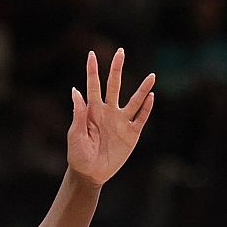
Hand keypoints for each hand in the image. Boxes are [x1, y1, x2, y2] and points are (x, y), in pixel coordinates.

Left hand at [67, 48, 155, 185]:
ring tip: (152, 76)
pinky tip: (151, 97)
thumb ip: (78, 114)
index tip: (91, 54)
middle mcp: (108, 112)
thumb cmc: (78, 155)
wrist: (90, 174)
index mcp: (92, 111)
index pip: (93, 86)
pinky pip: (141, 118)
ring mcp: (121, 122)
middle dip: (117, 69)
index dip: (93, 71)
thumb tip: (76, 91)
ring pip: (134, 101)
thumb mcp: (75, 134)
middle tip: (120, 52)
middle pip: (114, 86)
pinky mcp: (131, 134)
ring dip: (143, 89)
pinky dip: (146, 108)